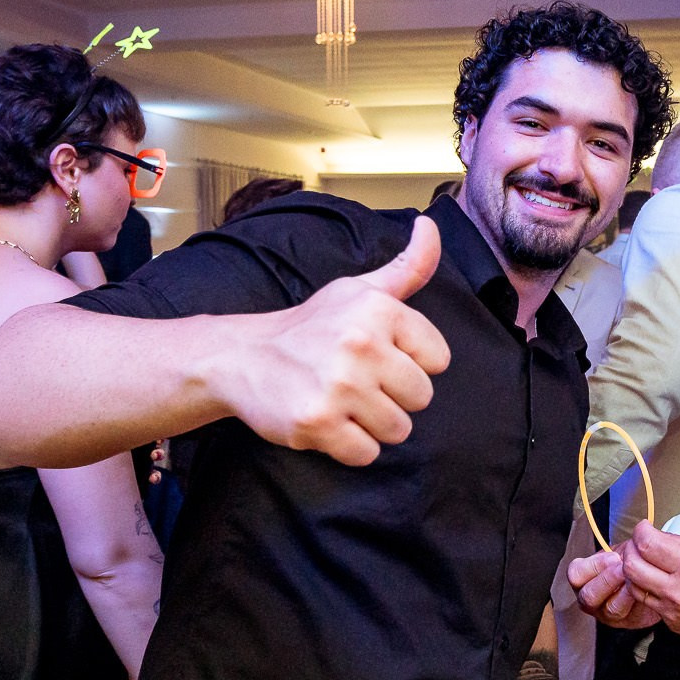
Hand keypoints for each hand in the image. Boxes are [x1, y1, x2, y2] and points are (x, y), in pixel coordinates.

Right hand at [214, 215, 451, 465]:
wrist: (242, 357)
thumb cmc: (312, 326)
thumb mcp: (360, 289)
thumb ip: (408, 266)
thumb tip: (431, 225)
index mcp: (379, 309)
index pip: (438, 359)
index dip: (409, 363)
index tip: (378, 356)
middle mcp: (361, 344)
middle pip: (421, 397)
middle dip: (392, 397)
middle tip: (356, 382)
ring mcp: (339, 386)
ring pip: (398, 430)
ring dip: (372, 424)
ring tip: (341, 401)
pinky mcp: (317, 423)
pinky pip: (366, 454)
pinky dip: (349, 446)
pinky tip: (328, 421)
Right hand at [569, 548, 660, 629]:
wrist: (652, 577)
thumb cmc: (632, 562)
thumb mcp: (623, 551)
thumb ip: (622, 549)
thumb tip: (635, 537)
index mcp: (584, 578)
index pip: (575, 574)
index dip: (593, 566)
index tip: (613, 557)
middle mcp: (590, 598)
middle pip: (588, 596)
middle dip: (607, 580)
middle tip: (624, 569)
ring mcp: (606, 613)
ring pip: (609, 609)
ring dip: (624, 592)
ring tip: (635, 579)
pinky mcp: (627, 621)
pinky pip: (629, 615)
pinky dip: (637, 602)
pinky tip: (644, 590)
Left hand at [616, 522, 679, 649]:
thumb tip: (656, 537)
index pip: (648, 544)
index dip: (641, 531)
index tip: (644, 527)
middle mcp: (679, 592)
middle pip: (632, 566)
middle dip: (631, 549)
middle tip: (640, 543)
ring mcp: (673, 612)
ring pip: (634, 586)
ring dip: (635, 571)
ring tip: (647, 562)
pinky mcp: (672, 625)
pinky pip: (649, 602)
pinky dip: (649, 588)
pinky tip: (660, 581)